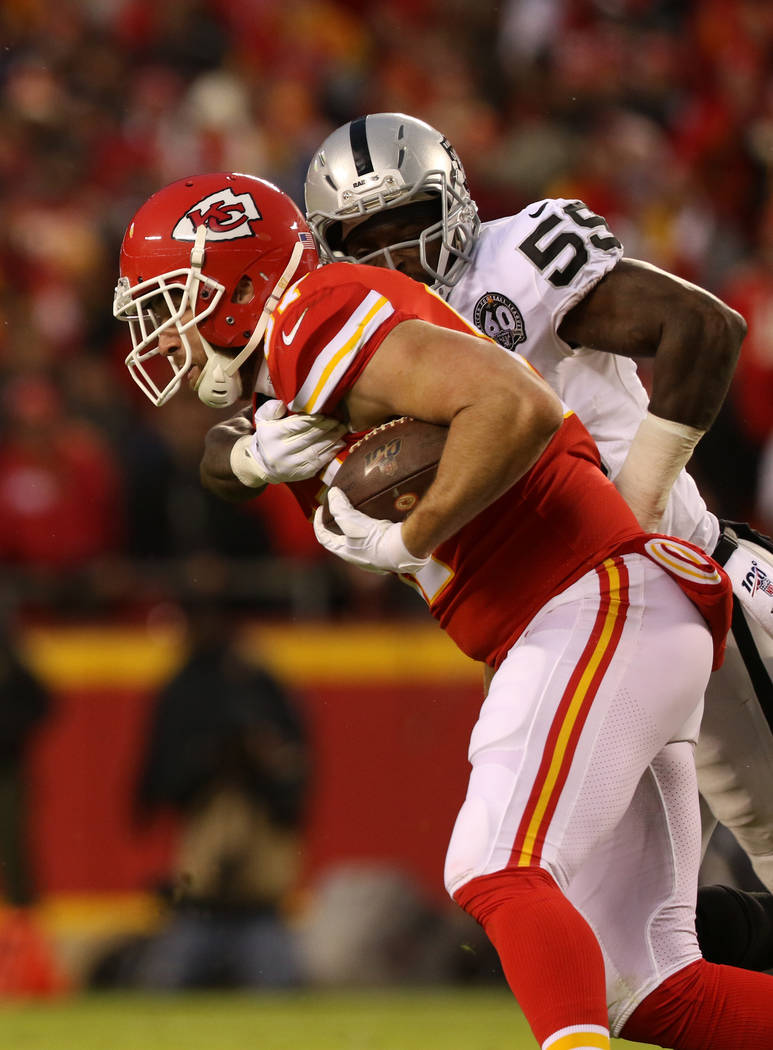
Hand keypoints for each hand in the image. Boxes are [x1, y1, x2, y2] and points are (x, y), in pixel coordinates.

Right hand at [233, 399, 345, 486]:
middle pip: (308, 437)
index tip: (325, 414)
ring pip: (316, 450)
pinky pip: (319, 463)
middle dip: (326, 428)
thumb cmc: (268, 437)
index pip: (296, 425)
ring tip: (342, 430)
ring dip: (332, 439)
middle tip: (338, 420)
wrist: (264, 465)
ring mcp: (292, 464)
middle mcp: (281, 451)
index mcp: (272, 436)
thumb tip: (282, 405)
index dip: (314, 419)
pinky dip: (331, 453)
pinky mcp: (301, 474)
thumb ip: (270, 409)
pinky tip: (339, 444)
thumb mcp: (262, 420)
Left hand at [313, 488, 430, 574]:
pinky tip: (379, 518)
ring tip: (359, 511)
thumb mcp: (352, 521)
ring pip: (360, 540)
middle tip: (339, 510)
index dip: (318, 523)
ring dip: (357, 527)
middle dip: (338, 526)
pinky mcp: (389, 550)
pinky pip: (377, 538)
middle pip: (342, 540)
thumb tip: (332, 494)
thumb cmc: (375, 539)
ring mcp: (375, 556)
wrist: (405, 549)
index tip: (320, 509)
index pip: (324, 539)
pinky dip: (374, 528)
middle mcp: (359, 558)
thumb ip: (339, 508)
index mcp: (346, 553)